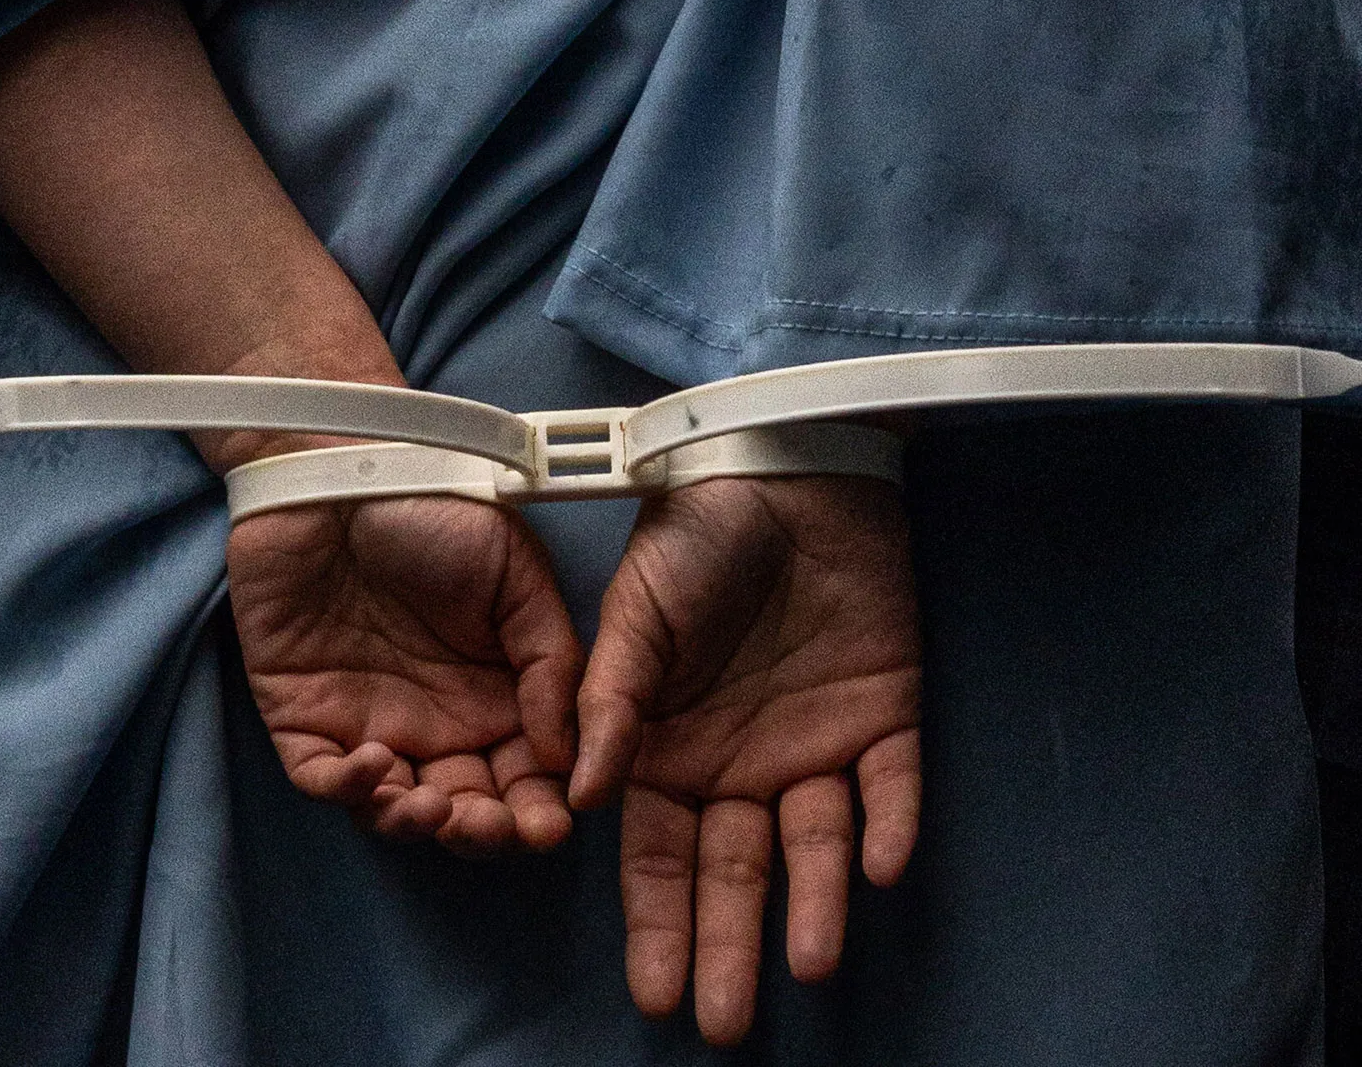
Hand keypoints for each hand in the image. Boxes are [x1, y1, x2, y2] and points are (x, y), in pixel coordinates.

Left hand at [227, 492, 584, 854]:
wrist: (338, 469)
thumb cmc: (434, 508)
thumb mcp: (516, 571)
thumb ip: (551, 661)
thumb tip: (568, 754)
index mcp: (494, 696)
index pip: (523, 780)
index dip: (538, 814)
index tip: (550, 827)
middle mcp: (435, 722)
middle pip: (463, 811)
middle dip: (483, 834)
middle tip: (491, 827)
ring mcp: (367, 723)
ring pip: (393, 811)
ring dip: (417, 825)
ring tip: (433, 805)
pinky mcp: (303, 716)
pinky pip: (322, 779)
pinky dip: (347, 793)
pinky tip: (374, 767)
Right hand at [571, 474, 921, 1045]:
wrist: (788, 467)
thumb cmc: (696, 533)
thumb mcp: (635, 608)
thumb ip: (612, 698)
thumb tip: (588, 793)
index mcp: (673, 746)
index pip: (661, 855)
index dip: (658, 922)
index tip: (655, 992)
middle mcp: (742, 762)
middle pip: (735, 871)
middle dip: (729, 947)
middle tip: (724, 1023)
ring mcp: (815, 743)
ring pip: (817, 844)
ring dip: (816, 902)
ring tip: (809, 961)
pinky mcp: (885, 715)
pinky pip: (892, 785)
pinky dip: (890, 825)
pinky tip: (879, 868)